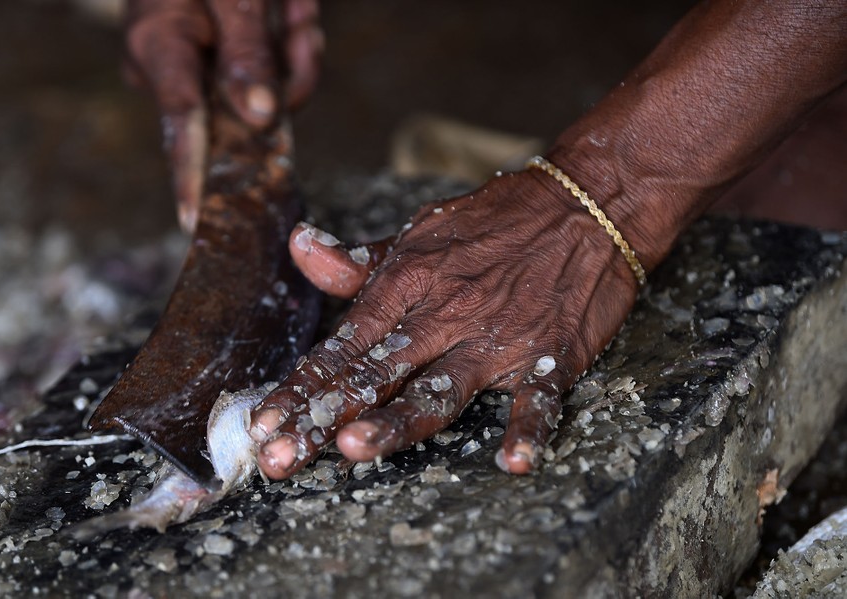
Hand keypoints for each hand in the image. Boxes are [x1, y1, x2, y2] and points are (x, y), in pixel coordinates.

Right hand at [124, 0, 321, 231]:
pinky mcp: (229, 66)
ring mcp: (204, 70)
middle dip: (288, 71)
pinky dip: (296, 41)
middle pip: (246, 112)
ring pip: (271, 95)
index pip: (179, 126)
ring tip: (295, 7)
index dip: (189, 178)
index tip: (194, 222)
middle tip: (300, 24)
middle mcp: (177, 69)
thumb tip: (261, 120)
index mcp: (160, 48)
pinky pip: (276, 75)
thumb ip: (245, 52)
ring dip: (297, 50)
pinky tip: (294, 10)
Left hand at [248, 167, 640, 475]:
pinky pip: (539, 396)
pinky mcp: (550, 352)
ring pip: (440, 387)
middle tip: (281, 458)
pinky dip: (529, 429)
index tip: (263, 424)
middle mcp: (445, 313)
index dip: (300, 386)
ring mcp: (498, 336)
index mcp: (409, 283)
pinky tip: (514, 463)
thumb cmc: (497, 220)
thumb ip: (362, 259)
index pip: (343, 344)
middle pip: (375, 374)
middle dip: (323, 417)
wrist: (587, 201)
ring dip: (398, 420)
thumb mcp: (423, 231)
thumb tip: (300, 248)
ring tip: (356, 449)